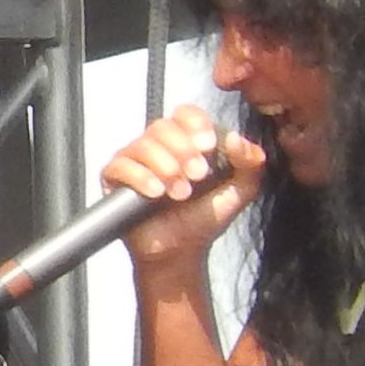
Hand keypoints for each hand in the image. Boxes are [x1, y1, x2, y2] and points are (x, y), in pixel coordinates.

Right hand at [97, 107, 266, 269]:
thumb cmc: (203, 218)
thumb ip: (250, 164)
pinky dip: (140, 177)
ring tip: (179, 192)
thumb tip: (238, 139)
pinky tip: (156, 193)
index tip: (208, 146)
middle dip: (183, 150)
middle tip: (197, 176)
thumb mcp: (240, 191)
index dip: (196, 125)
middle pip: (163, 126)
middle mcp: (158, 145)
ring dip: (166, 167)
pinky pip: (120, 165)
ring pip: (143, 144)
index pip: (186, 113)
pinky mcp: (115, 178)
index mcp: (186, 140)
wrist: (180, 252)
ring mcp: (134, 160)